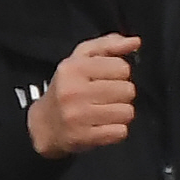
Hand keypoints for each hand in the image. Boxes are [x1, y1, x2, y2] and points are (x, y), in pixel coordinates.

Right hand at [28, 33, 140, 157]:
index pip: (122, 67)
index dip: (119, 74)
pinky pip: (120, 132)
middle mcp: (74, 91)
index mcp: (74, 68)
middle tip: (106, 97)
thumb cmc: (67, 87)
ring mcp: (78, 116)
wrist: (44, 124)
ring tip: (106, 112)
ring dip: (121, 113)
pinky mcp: (83, 137)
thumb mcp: (81, 59)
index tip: (107, 79)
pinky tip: (103, 126)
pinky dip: (117, 130)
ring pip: (127, 112)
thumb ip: (108, 45)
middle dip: (122, 94)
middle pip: (127, 90)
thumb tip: (136, 41)